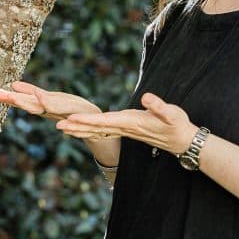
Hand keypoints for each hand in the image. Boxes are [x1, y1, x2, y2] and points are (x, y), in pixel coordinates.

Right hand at [0, 81, 99, 121]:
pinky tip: (40, 96)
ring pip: (38, 106)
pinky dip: (48, 103)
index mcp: (39, 105)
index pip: (19, 100)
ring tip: (12, 95)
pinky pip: (58, 106)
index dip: (4, 97)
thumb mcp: (48, 98)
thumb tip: (13, 85)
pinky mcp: (71, 109)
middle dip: (9, 99)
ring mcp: (58, 110)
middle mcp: (46, 109)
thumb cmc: (69, 109)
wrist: (92, 121)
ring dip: (25, 102)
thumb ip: (31, 93)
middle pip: (25, 103)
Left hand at [56, 92, 198, 155]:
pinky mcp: (125, 129)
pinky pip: (102, 131)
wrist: (182, 140)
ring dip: (79, 130)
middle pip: (95, 127)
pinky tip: (79, 130)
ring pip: (96, 130)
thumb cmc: (177, 125)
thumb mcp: (172, 113)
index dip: (87, 120)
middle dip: (76, 126)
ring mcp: (124, 130)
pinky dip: (88, 130)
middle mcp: (124, 128)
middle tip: (56, 125)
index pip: (105, 121)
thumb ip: (159, 106)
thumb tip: (146, 97)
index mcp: (131, 122)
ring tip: (60, 128)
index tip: (72, 119)